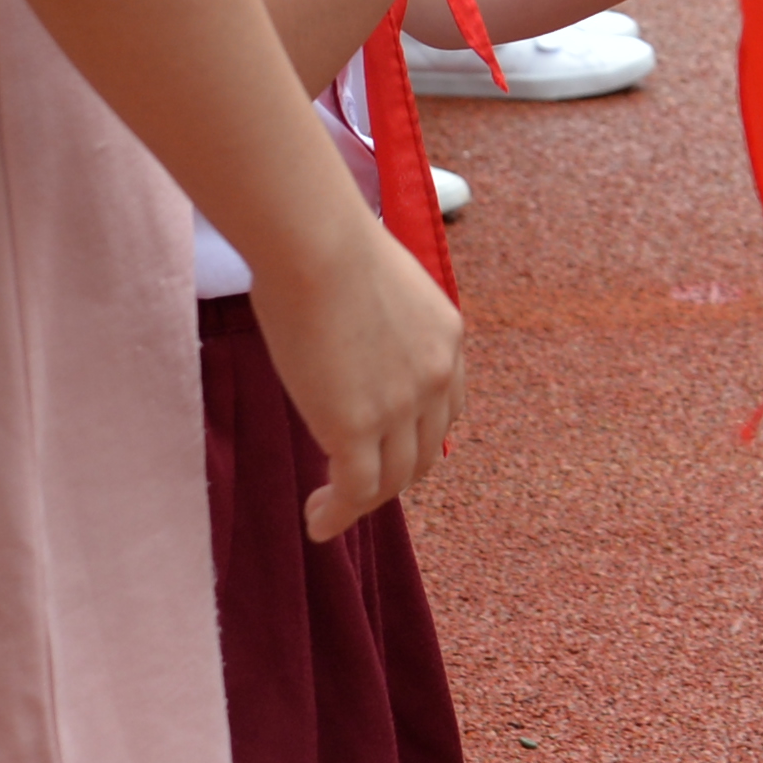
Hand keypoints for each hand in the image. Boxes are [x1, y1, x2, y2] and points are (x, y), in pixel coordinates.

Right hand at [243, 215, 464, 537]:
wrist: (315, 241)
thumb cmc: (325, 242)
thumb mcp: (378, 281)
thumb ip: (378, 317)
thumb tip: (342, 327)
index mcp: (447, 337)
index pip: (444, 408)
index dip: (415, 436)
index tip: (382, 446)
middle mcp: (437, 376)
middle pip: (423, 452)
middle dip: (391, 476)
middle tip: (350, 485)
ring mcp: (401, 405)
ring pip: (392, 480)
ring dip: (361, 503)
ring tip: (326, 511)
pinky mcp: (357, 425)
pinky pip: (356, 489)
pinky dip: (339, 514)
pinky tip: (317, 521)